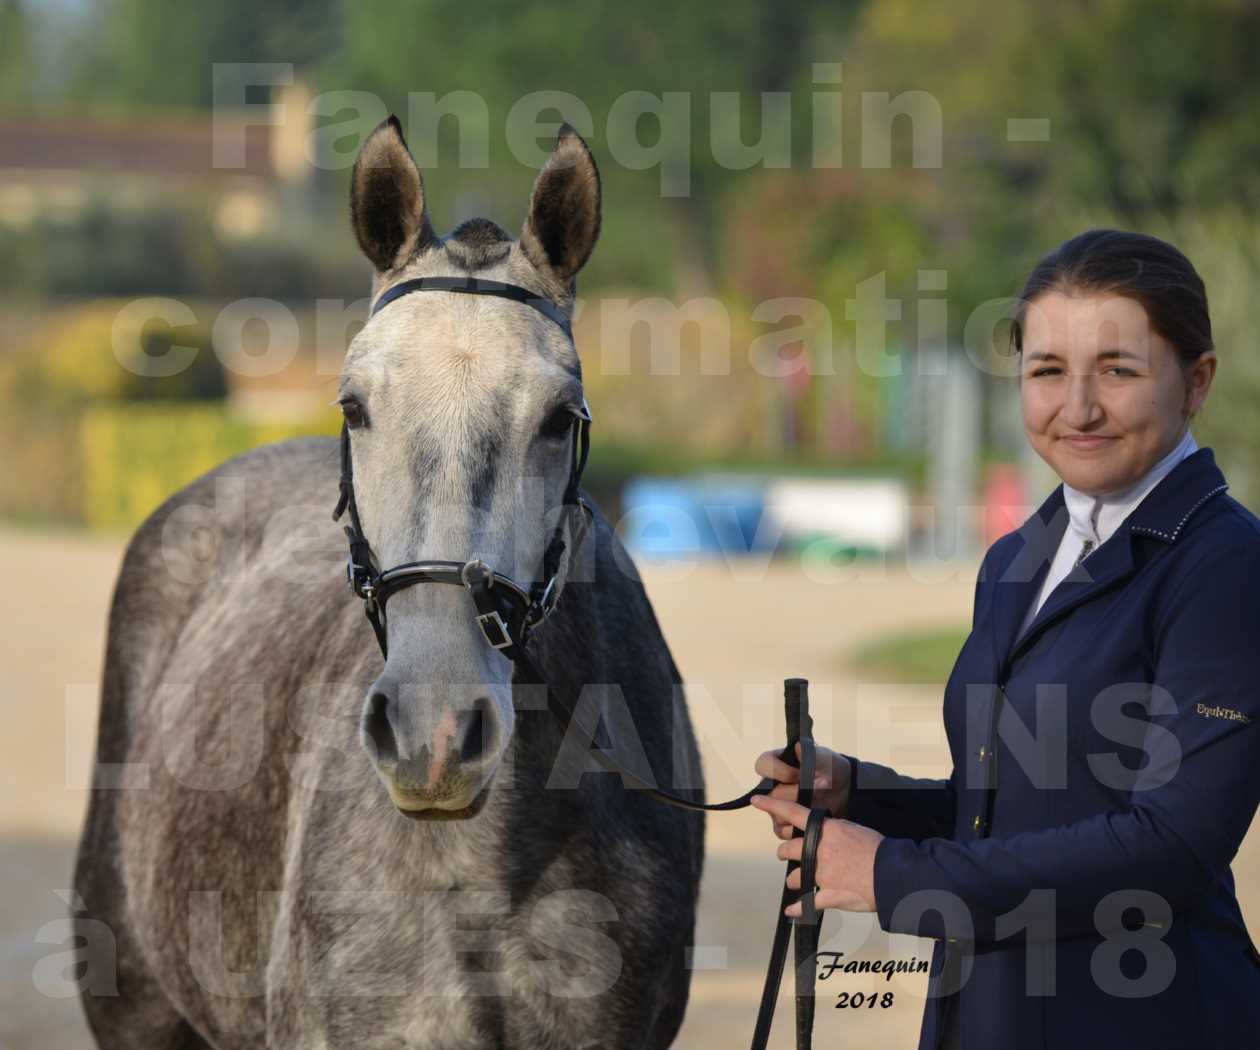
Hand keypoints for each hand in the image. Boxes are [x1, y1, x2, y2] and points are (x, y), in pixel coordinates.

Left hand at [750, 793, 882, 914]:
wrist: (892, 873)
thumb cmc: (878, 850)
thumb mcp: (853, 830)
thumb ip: (834, 832)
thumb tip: (826, 834)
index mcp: (826, 831)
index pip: (793, 813)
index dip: (772, 805)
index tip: (757, 800)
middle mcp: (819, 851)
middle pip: (787, 849)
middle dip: (786, 853)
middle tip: (789, 855)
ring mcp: (821, 875)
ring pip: (794, 877)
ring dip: (795, 878)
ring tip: (801, 880)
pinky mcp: (828, 896)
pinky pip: (806, 904)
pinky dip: (798, 909)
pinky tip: (792, 912)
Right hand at [753, 741, 850, 841]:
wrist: (844, 789)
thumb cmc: (829, 768)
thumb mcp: (823, 757)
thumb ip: (811, 753)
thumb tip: (798, 746)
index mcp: (775, 763)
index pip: (762, 765)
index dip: (779, 771)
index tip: (799, 774)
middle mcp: (771, 785)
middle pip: (772, 794)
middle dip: (798, 792)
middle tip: (820, 786)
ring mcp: (776, 806)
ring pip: (776, 814)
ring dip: (801, 809)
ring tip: (821, 801)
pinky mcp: (784, 824)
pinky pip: (782, 830)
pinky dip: (799, 827)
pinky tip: (814, 816)